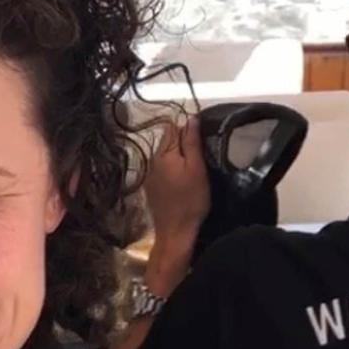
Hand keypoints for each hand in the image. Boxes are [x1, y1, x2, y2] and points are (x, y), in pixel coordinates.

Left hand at [145, 116, 210, 242]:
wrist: (175, 231)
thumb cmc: (191, 200)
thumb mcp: (197, 168)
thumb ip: (192, 142)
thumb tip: (190, 117)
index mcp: (163, 154)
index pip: (172, 128)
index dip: (187, 129)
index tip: (200, 139)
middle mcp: (151, 161)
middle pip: (167, 142)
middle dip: (182, 143)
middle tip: (199, 155)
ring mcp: (149, 175)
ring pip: (164, 156)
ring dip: (177, 157)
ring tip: (192, 167)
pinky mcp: (150, 188)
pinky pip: (161, 170)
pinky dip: (171, 170)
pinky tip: (181, 180)